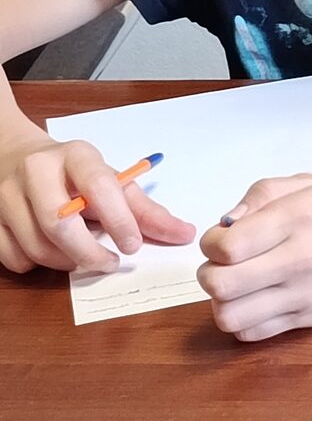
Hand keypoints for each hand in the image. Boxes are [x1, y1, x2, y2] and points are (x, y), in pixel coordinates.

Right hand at [0, 132, 193, 274]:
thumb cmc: (77, 175)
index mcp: (75, 155)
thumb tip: (184, 235)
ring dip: (65, 261)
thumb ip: (148, 211)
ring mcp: (5, 195)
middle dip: (88, 252)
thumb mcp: (114, 182)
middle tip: (108, 262)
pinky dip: (36, 264)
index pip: (99, 186)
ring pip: (35, 245)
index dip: (119, 220)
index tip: (132, 245)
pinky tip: (52, 251)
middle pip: (58, 223)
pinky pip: (13, 257)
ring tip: (83, 255)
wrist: (18, 157)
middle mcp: (35, 171)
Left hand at [196, 174, 311, 340]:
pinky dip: (244, 321)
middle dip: (210, 274)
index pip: (225, 246)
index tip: (224, 239)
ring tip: (238, 288)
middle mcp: (299, 260)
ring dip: (223, 303)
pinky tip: (256, 302)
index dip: (211, 243)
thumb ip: (259, 196)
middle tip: (224, 265)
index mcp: (296, 219)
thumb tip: (225, 225)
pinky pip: (255, 334)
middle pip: (220, 285)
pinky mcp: (311, 318)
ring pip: (231, 317)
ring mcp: (306, 294)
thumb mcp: (308, 185)